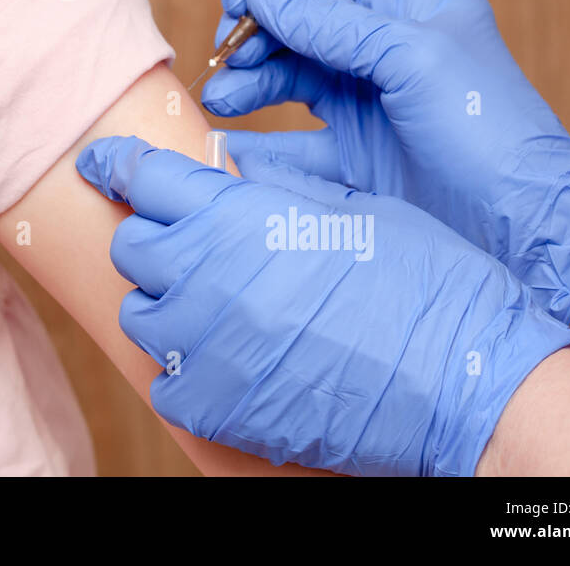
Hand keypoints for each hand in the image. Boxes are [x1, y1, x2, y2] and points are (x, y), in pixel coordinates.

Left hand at [75, 134, 569, 476]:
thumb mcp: (354, 207)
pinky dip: (184, 372)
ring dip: (166, 305)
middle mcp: (207, 272)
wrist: (468, 385)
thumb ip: (277, 188)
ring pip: (140, 314)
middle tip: (191, 245)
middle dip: (153, 236)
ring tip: (214, 308)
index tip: (101, 163)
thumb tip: (233, 166)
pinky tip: (225, 363)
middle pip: (132, 244)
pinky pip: (165, 382)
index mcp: (240, 212)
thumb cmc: (425, 284)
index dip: (117, 164)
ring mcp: (205, 343)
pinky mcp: (213, 405)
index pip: (142, 175)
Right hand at [199, 0, 569, 323]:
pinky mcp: (356, 151)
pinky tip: (229, 140)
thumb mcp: (410, 59)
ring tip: (220, 98)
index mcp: (412, 2)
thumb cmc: (487, 131)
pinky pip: (293, 136)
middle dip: (256, 31)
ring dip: (248, 80)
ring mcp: (369, 98)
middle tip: (225, 57)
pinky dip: (258, 137)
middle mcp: (386, 44)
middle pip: (300, 18)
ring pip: (289, 74)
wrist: (524, 228)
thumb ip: (332, 22)